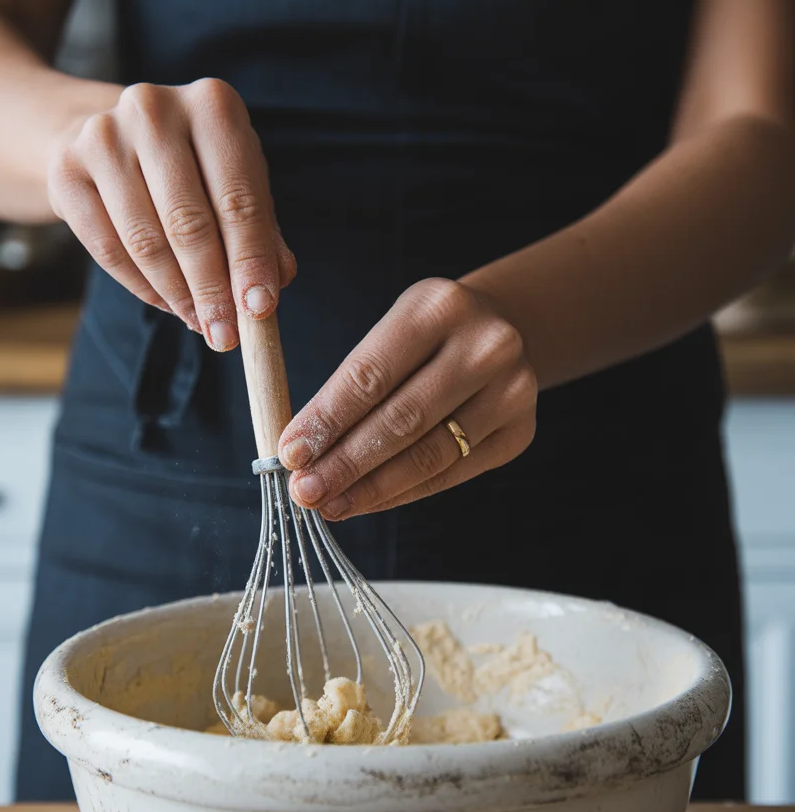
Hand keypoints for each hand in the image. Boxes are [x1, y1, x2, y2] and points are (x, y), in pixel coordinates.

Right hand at [46, 79, 295, 349]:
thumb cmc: (192, 167)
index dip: (251, 262)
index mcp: (213, 106)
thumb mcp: (236, 184)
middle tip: (225, 336)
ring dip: (177, 295)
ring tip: (200, 323)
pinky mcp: (66, 169)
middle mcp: (154, 109)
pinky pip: (107, 248)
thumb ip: (262, 232)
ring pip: (145, 241)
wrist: (105, 134)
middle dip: (212, 290)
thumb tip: (275, 282)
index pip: (238, 199)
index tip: (260, 311)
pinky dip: (142, 287)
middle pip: (188, 223)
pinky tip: (167, 304)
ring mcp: (103, 135)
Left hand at [278, 278, 536, 516]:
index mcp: (439, 306)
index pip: (371, 375)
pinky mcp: (519, 431)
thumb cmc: (427, 338)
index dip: (327, 420)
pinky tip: (370, 501)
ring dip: (372, 488)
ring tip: (331, 504)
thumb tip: (302, 451)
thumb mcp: (390, 333)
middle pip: (402, 420)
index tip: (291, 454)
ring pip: (430, 455)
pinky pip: (452, 474)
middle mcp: (485, 346)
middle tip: (305, 492)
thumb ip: (349, 386)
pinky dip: (404, 493)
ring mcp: (511, 391)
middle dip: (345, 463)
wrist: (503, 331)